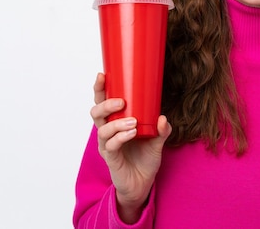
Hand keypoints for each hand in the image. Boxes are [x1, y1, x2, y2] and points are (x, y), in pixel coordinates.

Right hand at [90, 73, 171, 222]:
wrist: (142, 184)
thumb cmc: (145, 158)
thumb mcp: (157, 141)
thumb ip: (161, 129)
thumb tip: (163, 117)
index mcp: (114, 122)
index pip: (102, 102)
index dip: (100, 89)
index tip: (102, 75)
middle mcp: (107, 132)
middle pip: (96, 113)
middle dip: (106, 104)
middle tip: (121, 101)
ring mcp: (107, 146)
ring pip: (102, 129)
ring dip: (117, 122)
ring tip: (132, 122)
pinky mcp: (111, 159)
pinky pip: (111, 146)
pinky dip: (120, 137)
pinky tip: (131, 133)